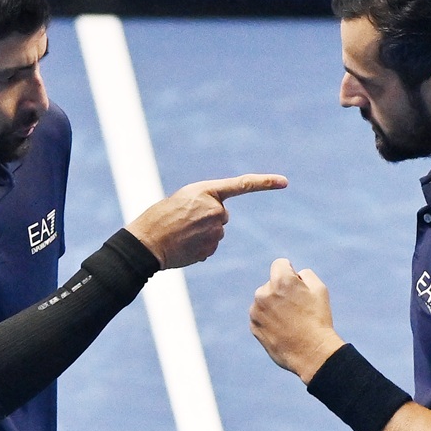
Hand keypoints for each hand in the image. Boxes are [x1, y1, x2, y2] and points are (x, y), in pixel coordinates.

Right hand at [127, 174, 286, 268]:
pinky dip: (199, 247)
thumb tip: (221, 222)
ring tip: (180, 234)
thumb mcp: (183, 199)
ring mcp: (215, 231)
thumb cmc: (160, 217)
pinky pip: (210, 247)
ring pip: (216, 232)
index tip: (284, 182)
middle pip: (222, 215)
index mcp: (207, 192)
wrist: (146, 242)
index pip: (242, 185)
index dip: (265, 183)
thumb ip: (205, 203)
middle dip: (208, 218)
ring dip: (202, 234)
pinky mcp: (212, 248)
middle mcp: (215, 210)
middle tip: (184, 221)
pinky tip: (183, 246)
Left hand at [250, 258, 345, 382]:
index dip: (290, 272)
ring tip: (290, 321)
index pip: (280, 264)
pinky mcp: (253, 326)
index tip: (296, 284)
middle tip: (297, 308)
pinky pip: (260, 316)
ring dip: (273, 306)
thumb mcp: (320, 290)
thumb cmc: (318, 319)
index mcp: (281, 281)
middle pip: (272, 284)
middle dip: (281, 291)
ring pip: (264, 301)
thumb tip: (293, 274)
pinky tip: (282, 330)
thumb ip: (304, 274)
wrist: (312, 353)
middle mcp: (264, 293)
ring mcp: (256, 311)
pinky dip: (268, 320)